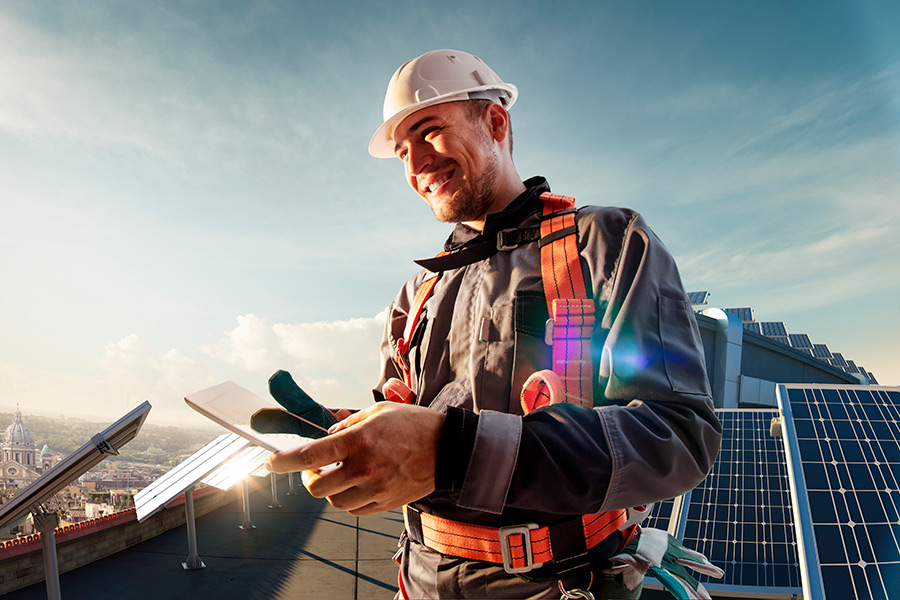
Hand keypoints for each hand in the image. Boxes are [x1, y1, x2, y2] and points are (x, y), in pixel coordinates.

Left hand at [265, 402, 444, 514]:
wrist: (448, 449)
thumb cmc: (414, 425)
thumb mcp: (378, 412)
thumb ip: (348, 422)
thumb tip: (327, 431)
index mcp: (360, 440)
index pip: (311, 455)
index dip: (284, 461)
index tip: (270, 462)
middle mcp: (365, 467)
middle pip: (317, 487)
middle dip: (309, 479)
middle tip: (314, 470)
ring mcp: (376, 489)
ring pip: (335, 502)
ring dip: (330, 490)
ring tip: (340, 475)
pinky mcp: (385, 503)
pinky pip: (354, 510)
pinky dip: (348, 499)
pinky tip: (356, 484)